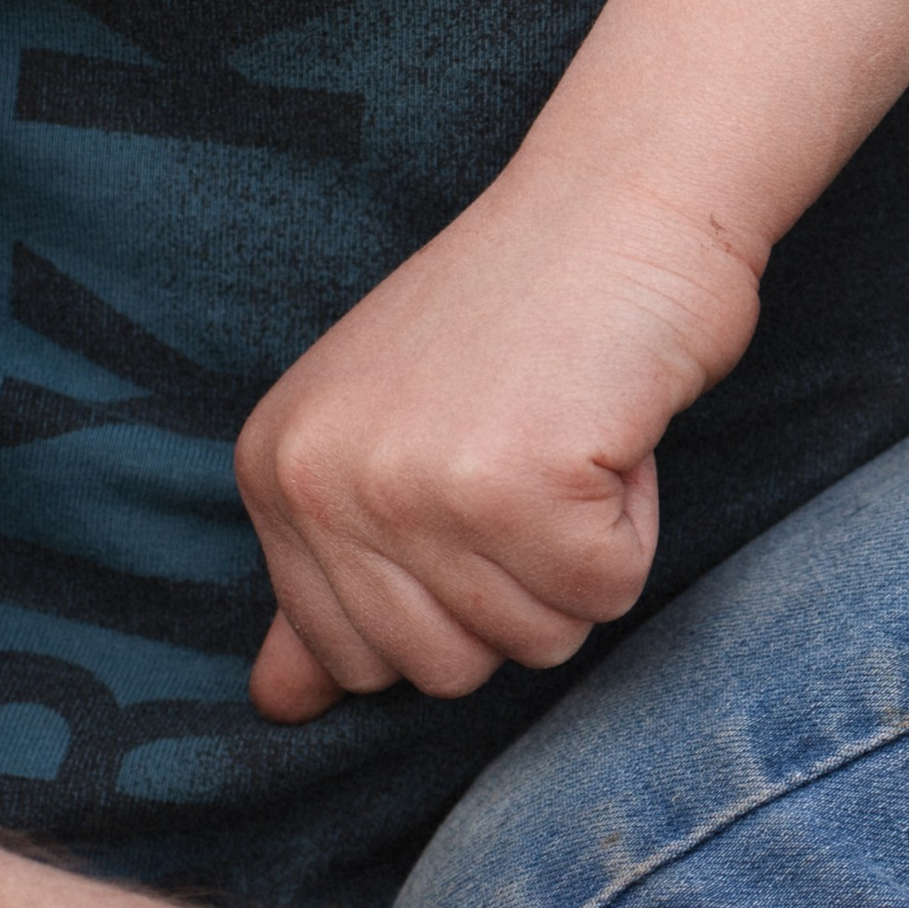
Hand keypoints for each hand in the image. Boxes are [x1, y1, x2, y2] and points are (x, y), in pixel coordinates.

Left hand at [236, 161, 761, 719]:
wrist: (620, 199)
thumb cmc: (522, 316)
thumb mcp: (388, 437)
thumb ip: (328, 576)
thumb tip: (278, 709)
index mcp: (274, 472)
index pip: (356, 659)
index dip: (450, 591)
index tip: (474, 475)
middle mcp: (323, 484)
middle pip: (444, 671)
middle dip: (518, 586)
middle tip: (528, 458)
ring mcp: (415, 488)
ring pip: (533, 642)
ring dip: (581, 553)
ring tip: (564, 439)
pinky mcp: (520, 487)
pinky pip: (607, 592)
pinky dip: (634, 523)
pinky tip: (607, 432)